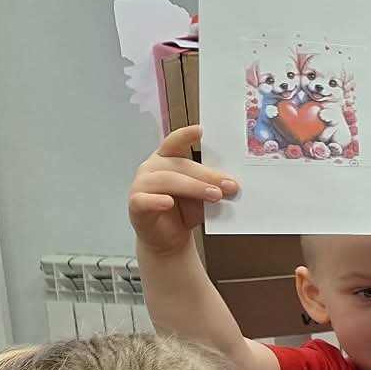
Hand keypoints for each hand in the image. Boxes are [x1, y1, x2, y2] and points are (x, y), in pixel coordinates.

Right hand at [128, 125, 233, 255]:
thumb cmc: (184, 212)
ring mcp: (141, 184)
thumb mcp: (202, 196)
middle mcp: (152, 167)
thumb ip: (213, 186)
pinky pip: (145, 199)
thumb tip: (234, 184)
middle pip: (179, 165)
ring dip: (194, 187)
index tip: (200, 130)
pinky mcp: (136, 204)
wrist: (169, 238)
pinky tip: (168, 202)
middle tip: (229, 184)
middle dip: (207, 174)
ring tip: (214, 195)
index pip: (175, 142)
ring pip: (168, 180)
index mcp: (167, 159)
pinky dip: (156, 200)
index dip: (186, 135)